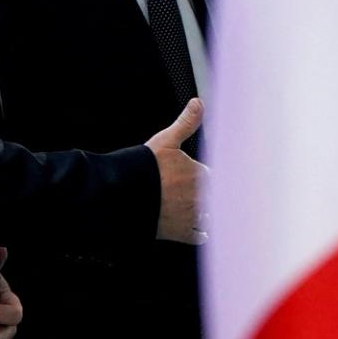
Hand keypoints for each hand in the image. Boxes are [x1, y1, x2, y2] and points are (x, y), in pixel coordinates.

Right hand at [148, 98, 209, 244]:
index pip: (215, 176)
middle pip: (215, 198)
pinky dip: (199, 233)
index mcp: (202, 175)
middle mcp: (201, 197)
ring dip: (205, 213)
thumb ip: (186, 123)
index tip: (200, 178)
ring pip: (209, 217)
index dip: (205, 176)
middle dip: (208, 196)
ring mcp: (191, 217)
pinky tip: (195, 229)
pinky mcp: (181, 233)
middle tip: (196, 194)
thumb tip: (198, 102)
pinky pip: (199, 236)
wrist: (122, 195)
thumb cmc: (144, 167)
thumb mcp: (166, 140)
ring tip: (194, 210)